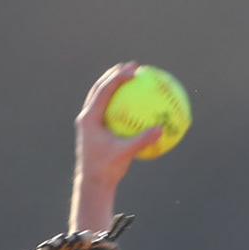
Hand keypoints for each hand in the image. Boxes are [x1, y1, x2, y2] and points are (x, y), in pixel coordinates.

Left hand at [72, 62, 163, 224]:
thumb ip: (142, 141)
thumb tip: (161, 128)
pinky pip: (108, 110)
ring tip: (131, 77)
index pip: (104, 90)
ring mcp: (90, 122)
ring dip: (114, 84)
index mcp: (90, 118)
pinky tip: (135, 103)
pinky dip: (119, 102)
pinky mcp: (95, 129)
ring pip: (101, 96)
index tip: (134, 70)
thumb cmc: (107, 169)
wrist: (93, 183)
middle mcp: (87, 117)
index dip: (118, 77)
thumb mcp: (125, 154)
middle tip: (132, 66)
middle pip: (99, 87)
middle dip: (115, 74)